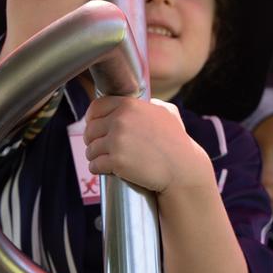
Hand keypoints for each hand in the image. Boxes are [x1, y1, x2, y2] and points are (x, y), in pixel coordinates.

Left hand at [84, 96, 212, 193]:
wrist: (182, 168)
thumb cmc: (177, 142)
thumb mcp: (168, 113)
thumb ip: (152, 105)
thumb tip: (146, 103)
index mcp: (129, 106)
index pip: (96, 107)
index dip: (92, 118)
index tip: (94, 127)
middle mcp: (120, 121)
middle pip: (90, 130)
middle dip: (92, 140)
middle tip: (100, 147)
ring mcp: (117, 142)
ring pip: (90, 149)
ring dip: (94, 156)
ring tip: (104, 160)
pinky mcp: (116, 162)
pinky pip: (95, 165)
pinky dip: (98, 169)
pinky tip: (105, 170)